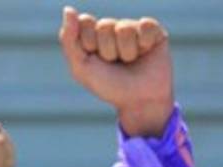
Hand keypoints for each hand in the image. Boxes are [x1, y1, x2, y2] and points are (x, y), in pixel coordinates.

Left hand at [58, 6, 173, 136]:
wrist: (138, 101)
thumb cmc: (108, 86)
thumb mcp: (81, 67)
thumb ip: (69, 40)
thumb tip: (68, 9)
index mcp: (93, 34)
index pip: (85, 21)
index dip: (89, 42)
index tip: (93, 58)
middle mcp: (113, 29)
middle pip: (104, 25)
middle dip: (107, 50)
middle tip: (114, 64)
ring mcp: (134, 28)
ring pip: (124, 28)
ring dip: (126, 52)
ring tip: (130, 62)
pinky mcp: (154, 31)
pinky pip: (146, 26)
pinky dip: (144, 44)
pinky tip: (145, 53)